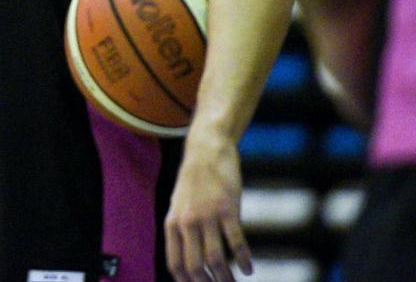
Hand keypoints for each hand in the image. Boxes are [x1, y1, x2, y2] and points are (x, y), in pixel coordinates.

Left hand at [165, 130, 250, 281]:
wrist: (206, 151)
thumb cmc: (194, 182)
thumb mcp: (178, 205)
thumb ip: (182, 230)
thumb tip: (190, 258)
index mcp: (172, 223)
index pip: (175, 262)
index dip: (186, 281)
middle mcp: (187, 222)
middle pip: (195, 265)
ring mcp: (207, 216)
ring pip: (215, 258)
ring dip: (226, 277)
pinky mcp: (228, 209)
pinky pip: (236, 242)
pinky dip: (243, 259)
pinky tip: (249, 269)